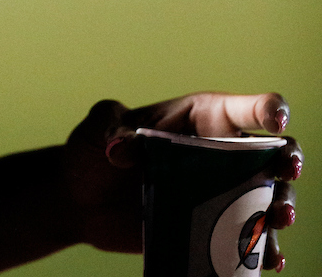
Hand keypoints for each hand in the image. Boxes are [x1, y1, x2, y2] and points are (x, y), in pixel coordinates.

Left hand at [59, 93, 300, 269]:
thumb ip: (110, 128)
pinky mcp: (209, 232)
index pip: (243, 108)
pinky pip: (246, 243)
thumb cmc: (91, 150)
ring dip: (281, 208)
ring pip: (267, 200)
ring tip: (278, 218)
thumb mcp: (97, 128)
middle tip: (286, 172)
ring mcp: (217, 195)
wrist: (78, 200)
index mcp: (199, 119)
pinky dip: (263, 251)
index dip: (268, 108)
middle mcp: (217, 156)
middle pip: (271, 154)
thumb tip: (120, 148)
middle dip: (288, 160)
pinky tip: (269, 259)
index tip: (277, 120)